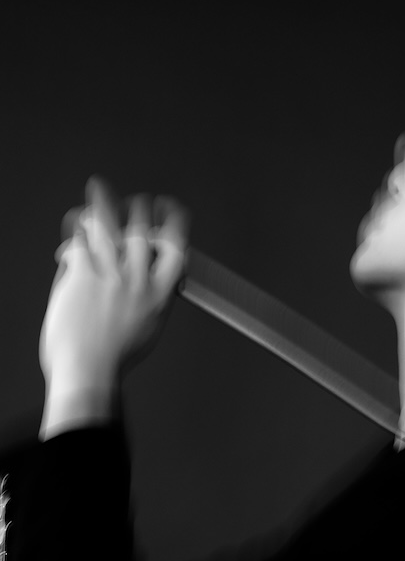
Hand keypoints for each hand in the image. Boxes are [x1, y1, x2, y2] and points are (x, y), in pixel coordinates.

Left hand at [39, 176, 188, 437]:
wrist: (89, 371)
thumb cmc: (113, 359)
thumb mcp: (147, 329)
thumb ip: (148, 301)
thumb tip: (140, 285)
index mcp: (159, 295)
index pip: (175, 250)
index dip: (175, 225)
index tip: (172, 211)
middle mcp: (138, 280)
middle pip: (142, 231)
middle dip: (140, 210)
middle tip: (137, 201)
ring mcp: (110, 275)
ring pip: (109, 226)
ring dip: (104, 203)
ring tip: (99, 189)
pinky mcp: (83, 274)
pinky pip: (79, 241)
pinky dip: (75, 231)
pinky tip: (73, 224)